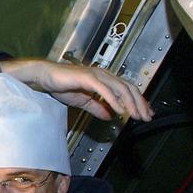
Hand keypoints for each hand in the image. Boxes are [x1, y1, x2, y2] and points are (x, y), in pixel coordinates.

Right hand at [0, 58, 153, 121]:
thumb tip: (110, 116)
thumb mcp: (83, 101)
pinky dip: (114, 100)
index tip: (144, 113)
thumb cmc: (61, 85)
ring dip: (130, 103)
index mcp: (104, 79)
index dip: (138, 101)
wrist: (46, 77)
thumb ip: (97, 107)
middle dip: (139, 103)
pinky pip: (105, 90)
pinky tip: (119, 110)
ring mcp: (97, 75)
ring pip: (120, 89)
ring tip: (135, 115)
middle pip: (129, 88)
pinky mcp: (88, 78)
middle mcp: (104, 75)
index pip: (127, 89)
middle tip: (146, 116)